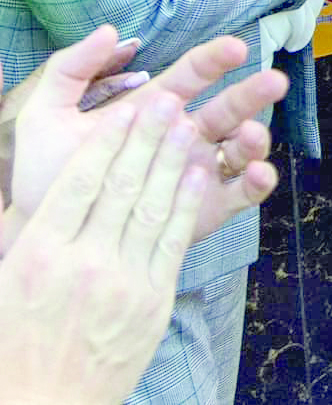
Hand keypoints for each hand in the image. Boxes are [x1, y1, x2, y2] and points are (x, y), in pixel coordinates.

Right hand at [0, 89, 212, 404]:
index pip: (79, 182)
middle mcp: (81, 262)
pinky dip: (187, 202)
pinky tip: (200, 172)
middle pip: (121, 186)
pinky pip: (173, 241)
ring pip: (153, 206)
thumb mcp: (3, 280)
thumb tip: (29, 192)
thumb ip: (19, 231)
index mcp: (37, 253)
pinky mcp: (152, 301)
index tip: (126, 108)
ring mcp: (121, 281)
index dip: (108, 141)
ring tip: (188, 123)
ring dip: (174, 160)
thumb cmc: (14, 343)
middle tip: (167, 100)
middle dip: (146, 138)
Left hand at [1, 28, 283, 252]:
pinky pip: (242, 193)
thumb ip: (73, 67)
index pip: (193, 75)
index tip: (235, 47)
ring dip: (255, 138)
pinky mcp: (205, 208)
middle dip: (253, 93)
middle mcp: (185, 137)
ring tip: (251, 137)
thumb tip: (112, 31)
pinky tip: (257, 173)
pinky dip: (257, 182)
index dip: (215, 60)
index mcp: (156, 109)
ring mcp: (198, 171)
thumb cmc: (45, 170)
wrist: (40, 225)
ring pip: (241, 148)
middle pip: (230, 108)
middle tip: (274, 81)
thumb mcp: (47, 112)